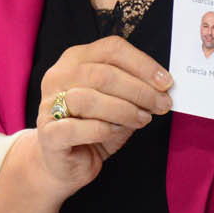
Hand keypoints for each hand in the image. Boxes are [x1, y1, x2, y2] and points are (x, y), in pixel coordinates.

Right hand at [31, 35, 172, 191]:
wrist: (65, 164)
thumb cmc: (93, 128)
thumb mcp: (117, 102)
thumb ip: (133, 89)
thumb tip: (161, 87)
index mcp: (76, 59)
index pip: (111, 48)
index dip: (142, 64)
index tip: (165, 82)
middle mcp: (58, 76)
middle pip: (103, 74)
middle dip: (139, 91)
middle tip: (161, 105)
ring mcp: (49, 104)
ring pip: (88, 98)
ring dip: (124, 110)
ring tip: (142, 120)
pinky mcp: (48, 134)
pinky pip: (75, 127)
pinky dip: (102, 129)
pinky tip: (115, 132)